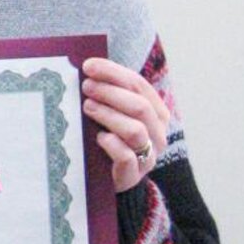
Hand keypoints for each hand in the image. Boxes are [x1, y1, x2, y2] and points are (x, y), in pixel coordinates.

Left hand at [81, 57, 169, 193]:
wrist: (111, 178)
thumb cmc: (110, 137)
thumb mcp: (112, 112)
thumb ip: (108, 93)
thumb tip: (87, 69)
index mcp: (156, 112)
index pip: (138, 85)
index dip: (113, 72)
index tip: (89, 66)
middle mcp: (158, 133)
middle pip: (139, 106)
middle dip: (110, 92)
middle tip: (86, 86)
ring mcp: (148, 155)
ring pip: (135, 130)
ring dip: (109, 115)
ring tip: (88, 107)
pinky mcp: (133, 175)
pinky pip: (127, 156)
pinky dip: (112, 144)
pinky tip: (98, 137)